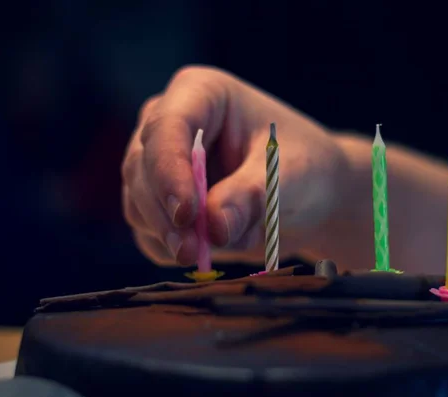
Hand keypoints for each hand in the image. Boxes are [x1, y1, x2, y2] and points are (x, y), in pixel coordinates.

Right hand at [121, 66, 356, 266]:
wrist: (309, 193)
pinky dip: (175, 249)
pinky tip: (215, 249)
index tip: (186, 214)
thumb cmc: (303, 166)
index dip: (169, 171)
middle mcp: (169, 124)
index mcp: (200, 93)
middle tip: (193, 252)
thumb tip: (213, 228)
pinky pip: (148, 233)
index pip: (166, 127)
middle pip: (142, 168)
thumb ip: (250, 197)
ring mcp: (159, 164)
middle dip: (165, 214)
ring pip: (138, 204)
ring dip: (172, 236)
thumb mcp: (288, 175)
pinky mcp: (158, 202)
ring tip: (226, 246)